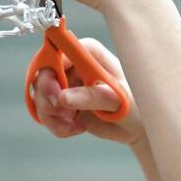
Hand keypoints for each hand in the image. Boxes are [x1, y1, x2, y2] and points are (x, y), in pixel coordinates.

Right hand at [31, 37, 146, 149]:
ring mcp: (67, 85)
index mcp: (89, 53)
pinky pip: (46, 114)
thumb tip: (63, 97)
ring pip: (40, 96)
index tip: (56, 92)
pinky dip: (57, 125)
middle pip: (43, 73)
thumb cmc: (138, 105)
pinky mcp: (64, 105)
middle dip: (47, 96)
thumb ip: (92, 96)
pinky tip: (76, 130)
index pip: (59, 50)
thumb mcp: (119, 99)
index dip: (51, 69)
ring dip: (51, 115)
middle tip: (62, 113)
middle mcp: (74, 65)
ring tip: (73, 125)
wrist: (139, 127)